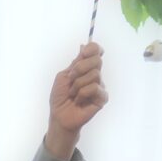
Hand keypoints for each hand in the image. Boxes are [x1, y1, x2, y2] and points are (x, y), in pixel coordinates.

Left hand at [45, 43, 107, 158]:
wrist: (60, 115)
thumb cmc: (60, 97)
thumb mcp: (63, 76)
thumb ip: (75, 62)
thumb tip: (84, 45)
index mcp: (86, 68)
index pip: (96, 50)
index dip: (92, 49)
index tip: (83, 54)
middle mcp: (95, 75)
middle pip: (97, 60)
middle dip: (80, 69)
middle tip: (71, 80)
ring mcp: (100, 86)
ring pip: (94, 74)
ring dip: (78, 85)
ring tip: (73, 94)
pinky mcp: (102, 98)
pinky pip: (95, 88)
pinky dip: (83, 94)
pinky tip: (79, 101)